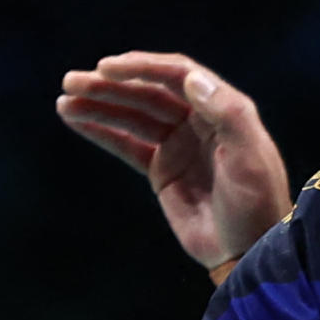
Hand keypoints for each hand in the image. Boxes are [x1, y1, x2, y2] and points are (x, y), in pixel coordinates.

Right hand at [54, 52, 292, 273]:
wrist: (246, 251)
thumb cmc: (255, 203)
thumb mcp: (249, 158)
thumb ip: (226, 114)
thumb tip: (190, 78)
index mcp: (221, 110)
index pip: (176, 76)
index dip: (141, 68)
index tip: (106, 69)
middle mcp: (198, 121)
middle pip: (147, 93)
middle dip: (109, 86)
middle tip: (70, 81)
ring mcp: (177, 144)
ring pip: (132, 117)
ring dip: (98, 106)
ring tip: (64, 101)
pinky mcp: (161, 170)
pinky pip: (126, 145)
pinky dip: (101, 132)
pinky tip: (75, 120)